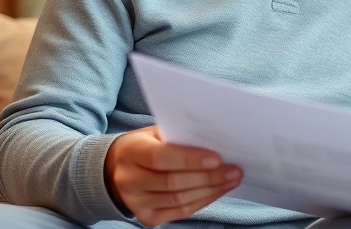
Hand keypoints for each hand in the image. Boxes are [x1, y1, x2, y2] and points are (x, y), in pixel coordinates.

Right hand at [104, 126, 241, 225]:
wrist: (116, 169)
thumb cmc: (145, 145)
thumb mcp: (155, 133)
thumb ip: (179, 137)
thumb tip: (215, 142)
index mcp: (130, 152)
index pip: (160, 157)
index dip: (189, 159)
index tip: (217, 158)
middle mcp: (129, 180)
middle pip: (172, 182)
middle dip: (208, 177)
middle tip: (234, 170)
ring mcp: (136, 202)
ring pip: (179, 200)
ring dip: (211, 190)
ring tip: (232, 180)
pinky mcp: (147, 217)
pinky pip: (180, 212)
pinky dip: (203, 201)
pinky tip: (218, 191)